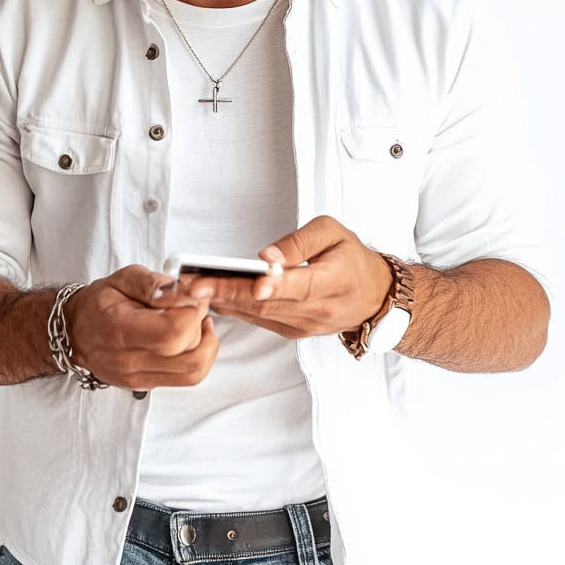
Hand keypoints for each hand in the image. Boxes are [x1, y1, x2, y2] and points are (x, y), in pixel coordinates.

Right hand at [63, 265, 218, 389]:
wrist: (76, 331)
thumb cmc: (98, 303)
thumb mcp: (124, 279)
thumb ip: (155, 283)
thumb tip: (182, 291)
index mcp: (123, 331)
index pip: (174, 333)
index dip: (193, 312)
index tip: (191, 298)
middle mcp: (131, 361)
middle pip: (190, 354)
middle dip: (200, 325)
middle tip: (193, 307)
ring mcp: (139, 378)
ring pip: (194, 372)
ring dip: (205, 345)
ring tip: (196, 323)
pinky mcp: (146, 385)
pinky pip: (186, 378)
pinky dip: (197, 357)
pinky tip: (189, 338)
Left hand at [176, 216, 392, 338]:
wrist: (374, 298)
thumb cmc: (352, 259)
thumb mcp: (334, 233)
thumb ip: (300, 240)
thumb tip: (266, 256)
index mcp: (333, 280)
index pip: (301, 285)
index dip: (277, 284)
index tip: (254, 281)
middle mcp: (317, 309)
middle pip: (268, 302)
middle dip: (228, 292)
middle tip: (194, 283)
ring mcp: (304, 325)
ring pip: (259, 314)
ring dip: (223, 302)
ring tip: (190, 287)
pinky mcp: (293, 331)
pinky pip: (259, 320)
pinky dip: (234, 309)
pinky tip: (209, 296)